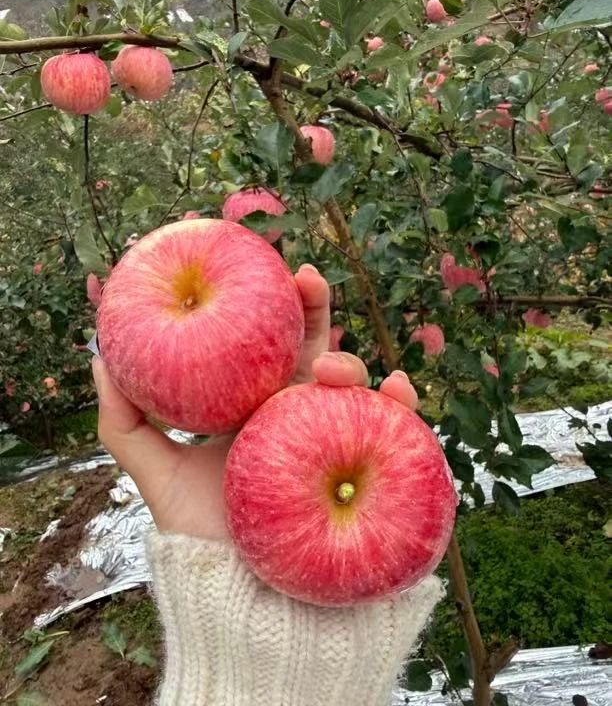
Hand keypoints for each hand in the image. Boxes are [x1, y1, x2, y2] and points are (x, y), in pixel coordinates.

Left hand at [93, 264, 417, 539]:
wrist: (245, 602)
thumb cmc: (203, 539)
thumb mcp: (158, 477)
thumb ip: (127, 422)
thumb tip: (100, 358)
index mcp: (259, 409)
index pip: (269, 346)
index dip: (273, 305)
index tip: (268, 268)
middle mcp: (300, 419)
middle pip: (316, 350)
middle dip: (317, 310)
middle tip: (308, 280)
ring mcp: (338, 443)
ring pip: (357, 387)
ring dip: (354, 363)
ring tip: (337, 369)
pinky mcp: (371, 473)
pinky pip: (396, 434)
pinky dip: (404, 408)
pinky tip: (400, 392)